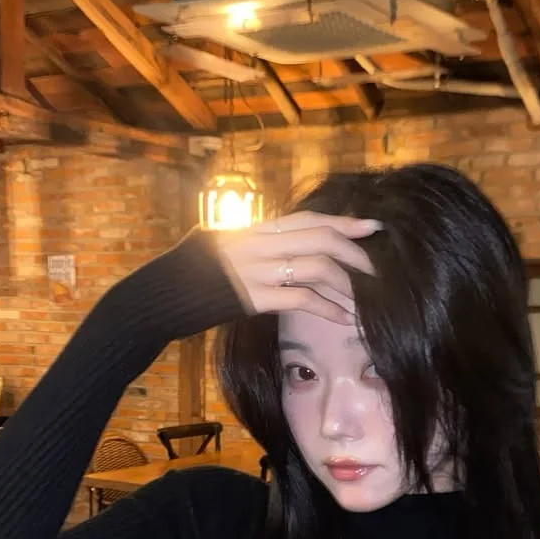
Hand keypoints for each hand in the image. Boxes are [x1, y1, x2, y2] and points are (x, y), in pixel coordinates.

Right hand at [211, 213, 379, 323]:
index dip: (343, 221)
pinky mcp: (252, 298)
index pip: (308, 219)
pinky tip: (344, 319)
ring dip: (347, 285)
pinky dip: (328, 309)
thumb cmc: (196, 275)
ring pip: (317, 267)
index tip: (372, 226)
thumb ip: (259, 245)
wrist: (164, 295)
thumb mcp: (228, 248)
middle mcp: (259, 245)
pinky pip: (301, 299)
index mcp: (255, 230)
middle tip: (376, 272)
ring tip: (365, 301)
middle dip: (355, 254)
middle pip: (321, 238)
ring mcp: (256, 270)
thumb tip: (290, 245)